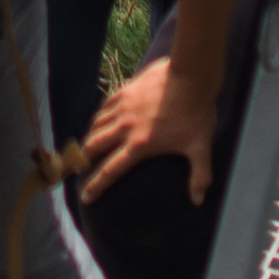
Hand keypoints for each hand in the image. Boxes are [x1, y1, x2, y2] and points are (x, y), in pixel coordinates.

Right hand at [71, 53, 220, 201]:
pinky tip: (99, 118)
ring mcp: (123, 107)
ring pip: (96, 125)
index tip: (85, 197)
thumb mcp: (201, 148)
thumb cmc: (196, 114)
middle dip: (84, 159)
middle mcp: (125, 128)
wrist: (190, 76)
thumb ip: (200, 176)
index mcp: (139, 146)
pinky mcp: (125, 90)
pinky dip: (99, 115)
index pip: (111, 170)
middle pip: (95, 146)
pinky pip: (104, 105)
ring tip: (85, 145)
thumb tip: (198, 201)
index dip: (96, 185)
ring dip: (89, 137)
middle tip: (77, 168)